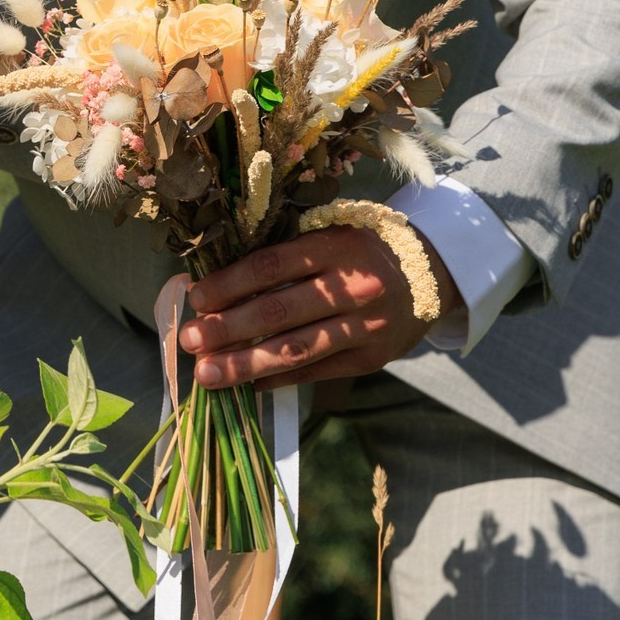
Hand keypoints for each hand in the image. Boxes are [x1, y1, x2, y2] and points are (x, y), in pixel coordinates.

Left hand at [178, 227, 458, 390]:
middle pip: (280, 311)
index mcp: (336, 247)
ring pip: (297, 350)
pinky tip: (248, 385)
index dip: (230, 283)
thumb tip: (219, 286)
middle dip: (228, 329)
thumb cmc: (362, 250)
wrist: (431, 274)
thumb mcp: (330, 234)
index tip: (195, 298)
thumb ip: (285, 256)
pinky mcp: (372, 358)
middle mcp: (353, 288)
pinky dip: (280, 379)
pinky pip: (317, 371)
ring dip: (246, 364)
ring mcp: (365, 327)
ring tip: (208, 375)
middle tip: (189, 341)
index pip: (272, 266)